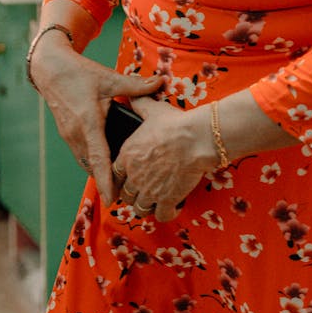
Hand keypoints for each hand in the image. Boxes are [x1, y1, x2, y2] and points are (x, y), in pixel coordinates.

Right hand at [32, 36, 160, 204]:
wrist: (50, 69)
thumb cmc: (79, 73)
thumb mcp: (109, 77)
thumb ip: (136, 85)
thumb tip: (161, 82)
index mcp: (88, 122)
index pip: (99, 158)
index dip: (105, 180)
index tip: (111, 200)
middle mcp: (76, 134)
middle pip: (92, 166)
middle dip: (106, 182)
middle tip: (126, 195)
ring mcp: (69, 135)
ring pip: (85, 161)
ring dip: (98, 172)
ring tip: (118, 184)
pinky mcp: (66, 133)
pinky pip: (81, 154)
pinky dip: (92, 162)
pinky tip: (106, 162)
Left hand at [111, 98, 216, 221]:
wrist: (197, 138)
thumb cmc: (175, 123)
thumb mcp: (153, 110)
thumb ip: (139, 105)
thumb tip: (132, 97)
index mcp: (127, 155)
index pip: (114, 175)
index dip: (121, 178)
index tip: (128, 179)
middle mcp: (134, 176)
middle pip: (126, 194)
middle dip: (134, 193)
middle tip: (145, 190)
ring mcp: (150, 190)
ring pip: (140, 208)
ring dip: (148, 205)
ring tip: (157, 200)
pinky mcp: (167, 200)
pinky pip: (162, 215)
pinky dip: (167, 213)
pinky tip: (173, 206)